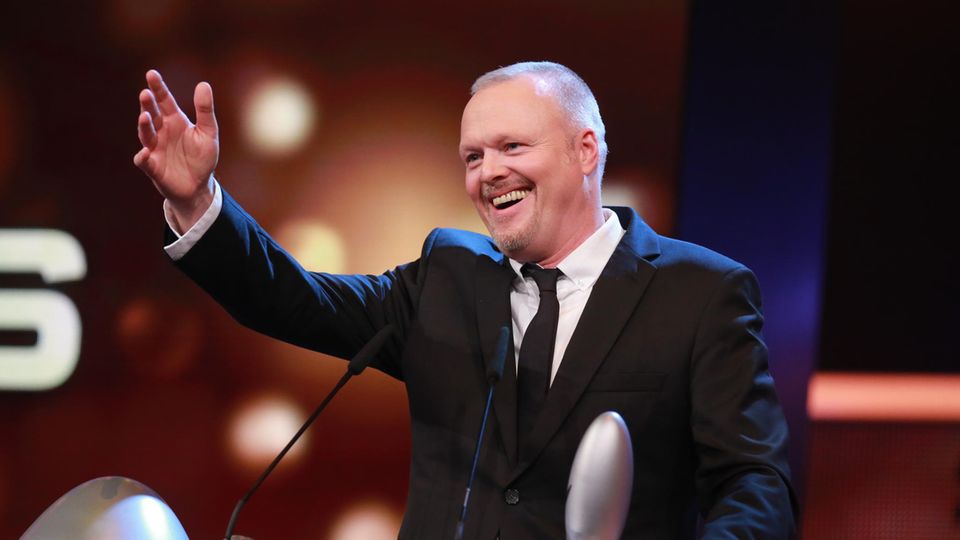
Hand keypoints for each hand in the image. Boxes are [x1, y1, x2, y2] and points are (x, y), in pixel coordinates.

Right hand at [133, 69, 218, 230]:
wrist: (198, 186)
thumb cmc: (202, 158)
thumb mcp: (208, 133)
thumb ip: (205, 110)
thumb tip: (203, 84)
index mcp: (175, 121)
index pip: (164, 101)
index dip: (158, 88)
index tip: (151, 74)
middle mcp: (161, 132)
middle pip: (152, 114)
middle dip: (148, 104)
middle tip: (146, 93)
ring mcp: (155, 149)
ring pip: (146, 135)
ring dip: (144, 126)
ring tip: (145, 116)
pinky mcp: (153, 167)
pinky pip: (145, 161)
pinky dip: (143, 157)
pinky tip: (145, 153)